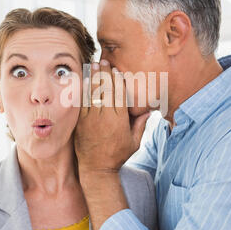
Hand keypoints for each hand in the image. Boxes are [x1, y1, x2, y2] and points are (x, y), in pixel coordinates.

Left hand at [74, 59, 150, 174]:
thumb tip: (149, 111)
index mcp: (119, 120)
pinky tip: (85, 80)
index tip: (115, 68)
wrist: (97, 169)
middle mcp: (104, 117)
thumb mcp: (135, 142)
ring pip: (92, 93)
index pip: (118, 93)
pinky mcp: (80, 123)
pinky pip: (82, 102)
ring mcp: (90, 119)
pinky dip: (84, 90)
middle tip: (103, 60)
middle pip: (105, 90)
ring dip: (93, 77)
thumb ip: (140, 125)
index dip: (116, 79)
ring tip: (93, 64)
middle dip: (104, 73)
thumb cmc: (118, 155)